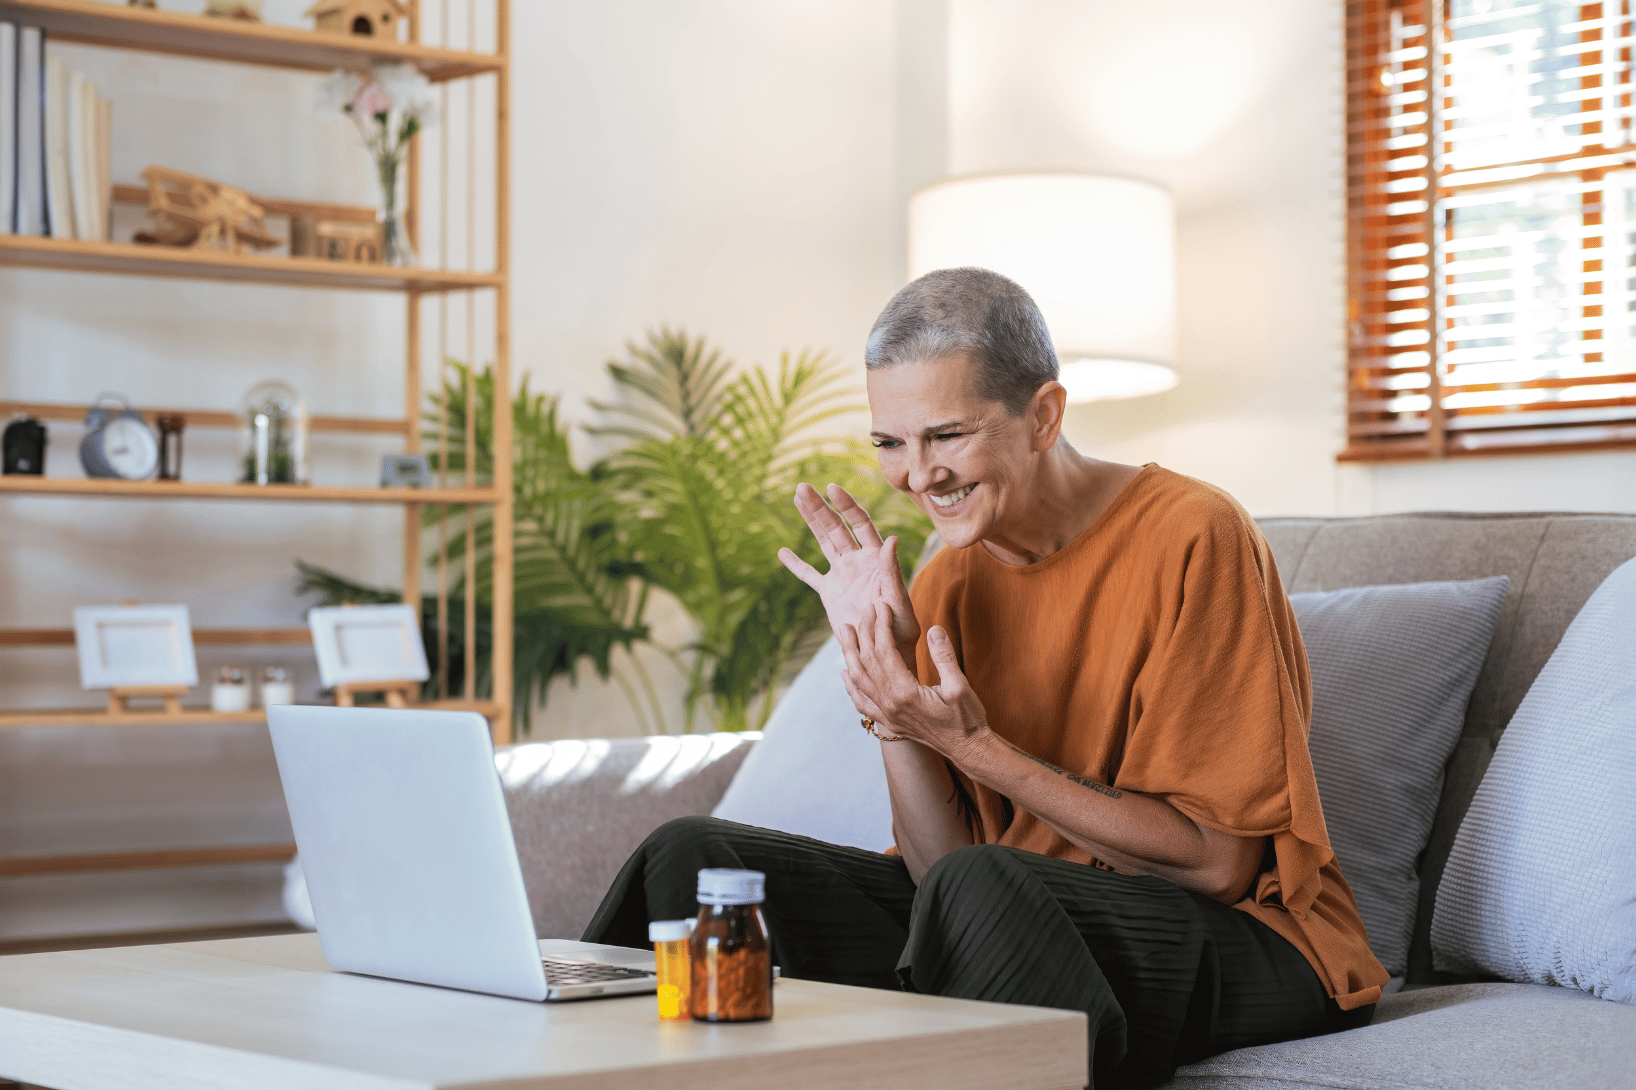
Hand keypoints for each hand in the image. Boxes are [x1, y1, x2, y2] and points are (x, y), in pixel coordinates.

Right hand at [778, 482, 919, 656]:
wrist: (885, 650)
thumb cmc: (900, 627)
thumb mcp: (897, 599)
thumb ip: (891, 570)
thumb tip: (893, 539)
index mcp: (876, 558)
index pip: (860, 523)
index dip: (846, 505)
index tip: (832, 488)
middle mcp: (858, 560)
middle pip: (836, 527)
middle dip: (819, 507)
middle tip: (801, 487)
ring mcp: (842, 574)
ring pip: (823, 542)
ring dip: (810, 521)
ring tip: (796, 497)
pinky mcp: (829, 593)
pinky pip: (810, 576)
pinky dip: (796, 565)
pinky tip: (782, 553)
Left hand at [838, 602, 989, 760]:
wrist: (967, 749)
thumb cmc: (967, 718)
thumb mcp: (960, 686)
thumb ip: (944, 657)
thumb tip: (934, 630)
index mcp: (905, 692)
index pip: (885, 651)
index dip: (881, 626)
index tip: (881, 607)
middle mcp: (890, 704)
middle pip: (868, 662)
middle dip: (864, 633)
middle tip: (862, 611)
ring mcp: (887, 715)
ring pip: (859, 680)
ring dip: (850, 654)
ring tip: (844, 633)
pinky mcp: (890, 722)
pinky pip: (862, 703)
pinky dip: (851, 686)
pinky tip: (845, 672)